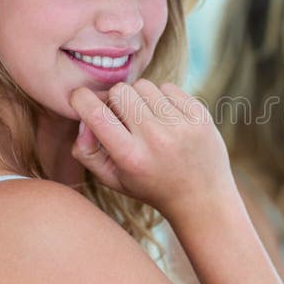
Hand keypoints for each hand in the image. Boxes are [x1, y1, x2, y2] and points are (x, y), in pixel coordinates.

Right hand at [69, 79, 236, 220]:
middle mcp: (156, 139)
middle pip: (120, 91)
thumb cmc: (151, 186)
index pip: (96, 114)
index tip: (80, 99)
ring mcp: (181, 125)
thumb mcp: (113, 179)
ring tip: (147, 121)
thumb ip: (86, 151)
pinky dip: (163, 98)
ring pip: (144, 85)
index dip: (80, 99)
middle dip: (115, 100)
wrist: (203, 198)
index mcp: (131, 157)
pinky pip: (168, 88)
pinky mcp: (200, 115)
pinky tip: (167, 120)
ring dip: (140, 98)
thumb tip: (83, 120)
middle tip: (123, 118)